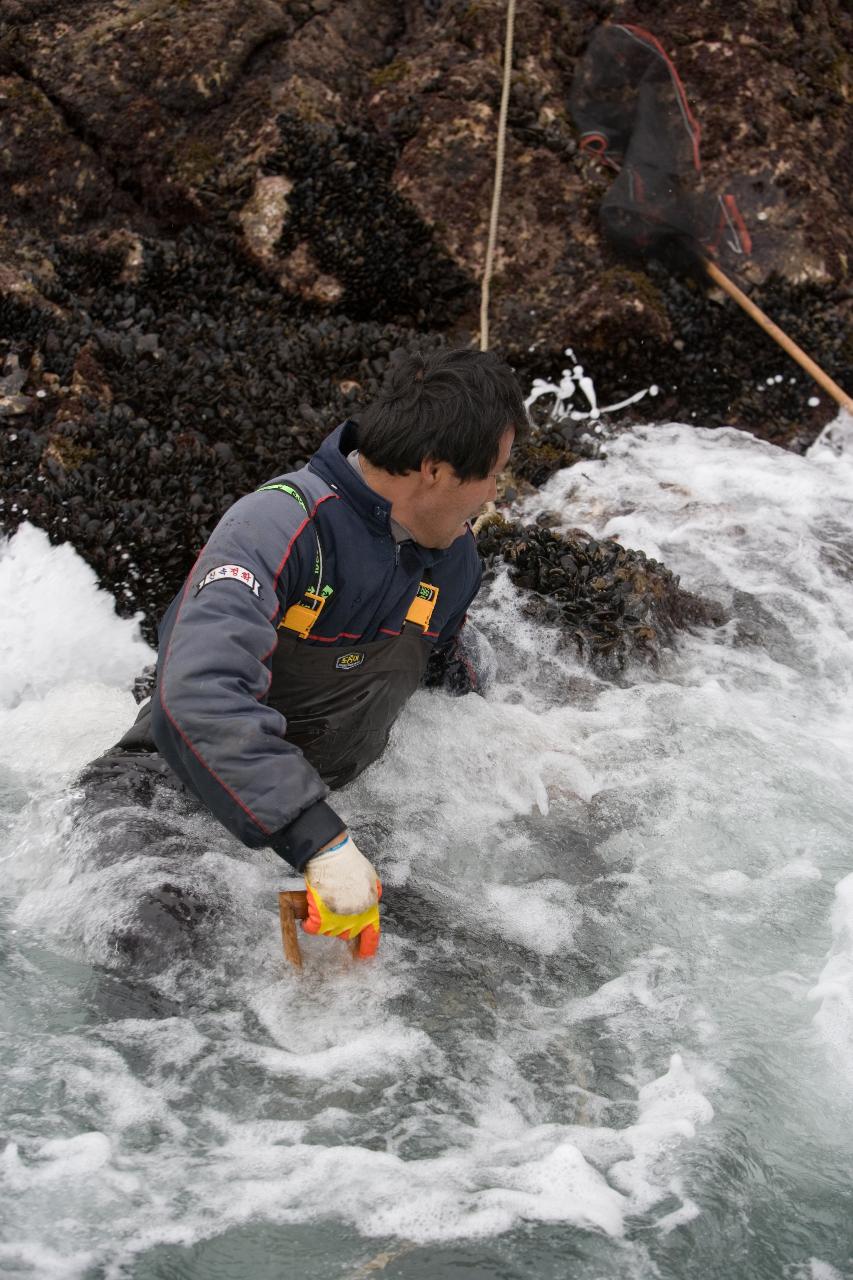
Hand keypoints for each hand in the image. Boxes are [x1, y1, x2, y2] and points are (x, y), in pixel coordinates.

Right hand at [303, 834, 380, 957]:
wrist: (332, 857)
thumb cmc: (350, 864)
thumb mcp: (371, 879)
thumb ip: (372, 894)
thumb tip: (371, 901)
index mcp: (370, 909)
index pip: (372, 934)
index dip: (368, 946)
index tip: (364, 955)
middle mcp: (356, 918)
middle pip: (347, 933)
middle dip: (341, 925)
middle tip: (334, 913)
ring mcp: (338, 919)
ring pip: (329, 931)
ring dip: (325, 923)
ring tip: (322, 906)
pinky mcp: (320, 917)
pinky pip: (312, 928)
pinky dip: (308, 924)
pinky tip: (308, 917)